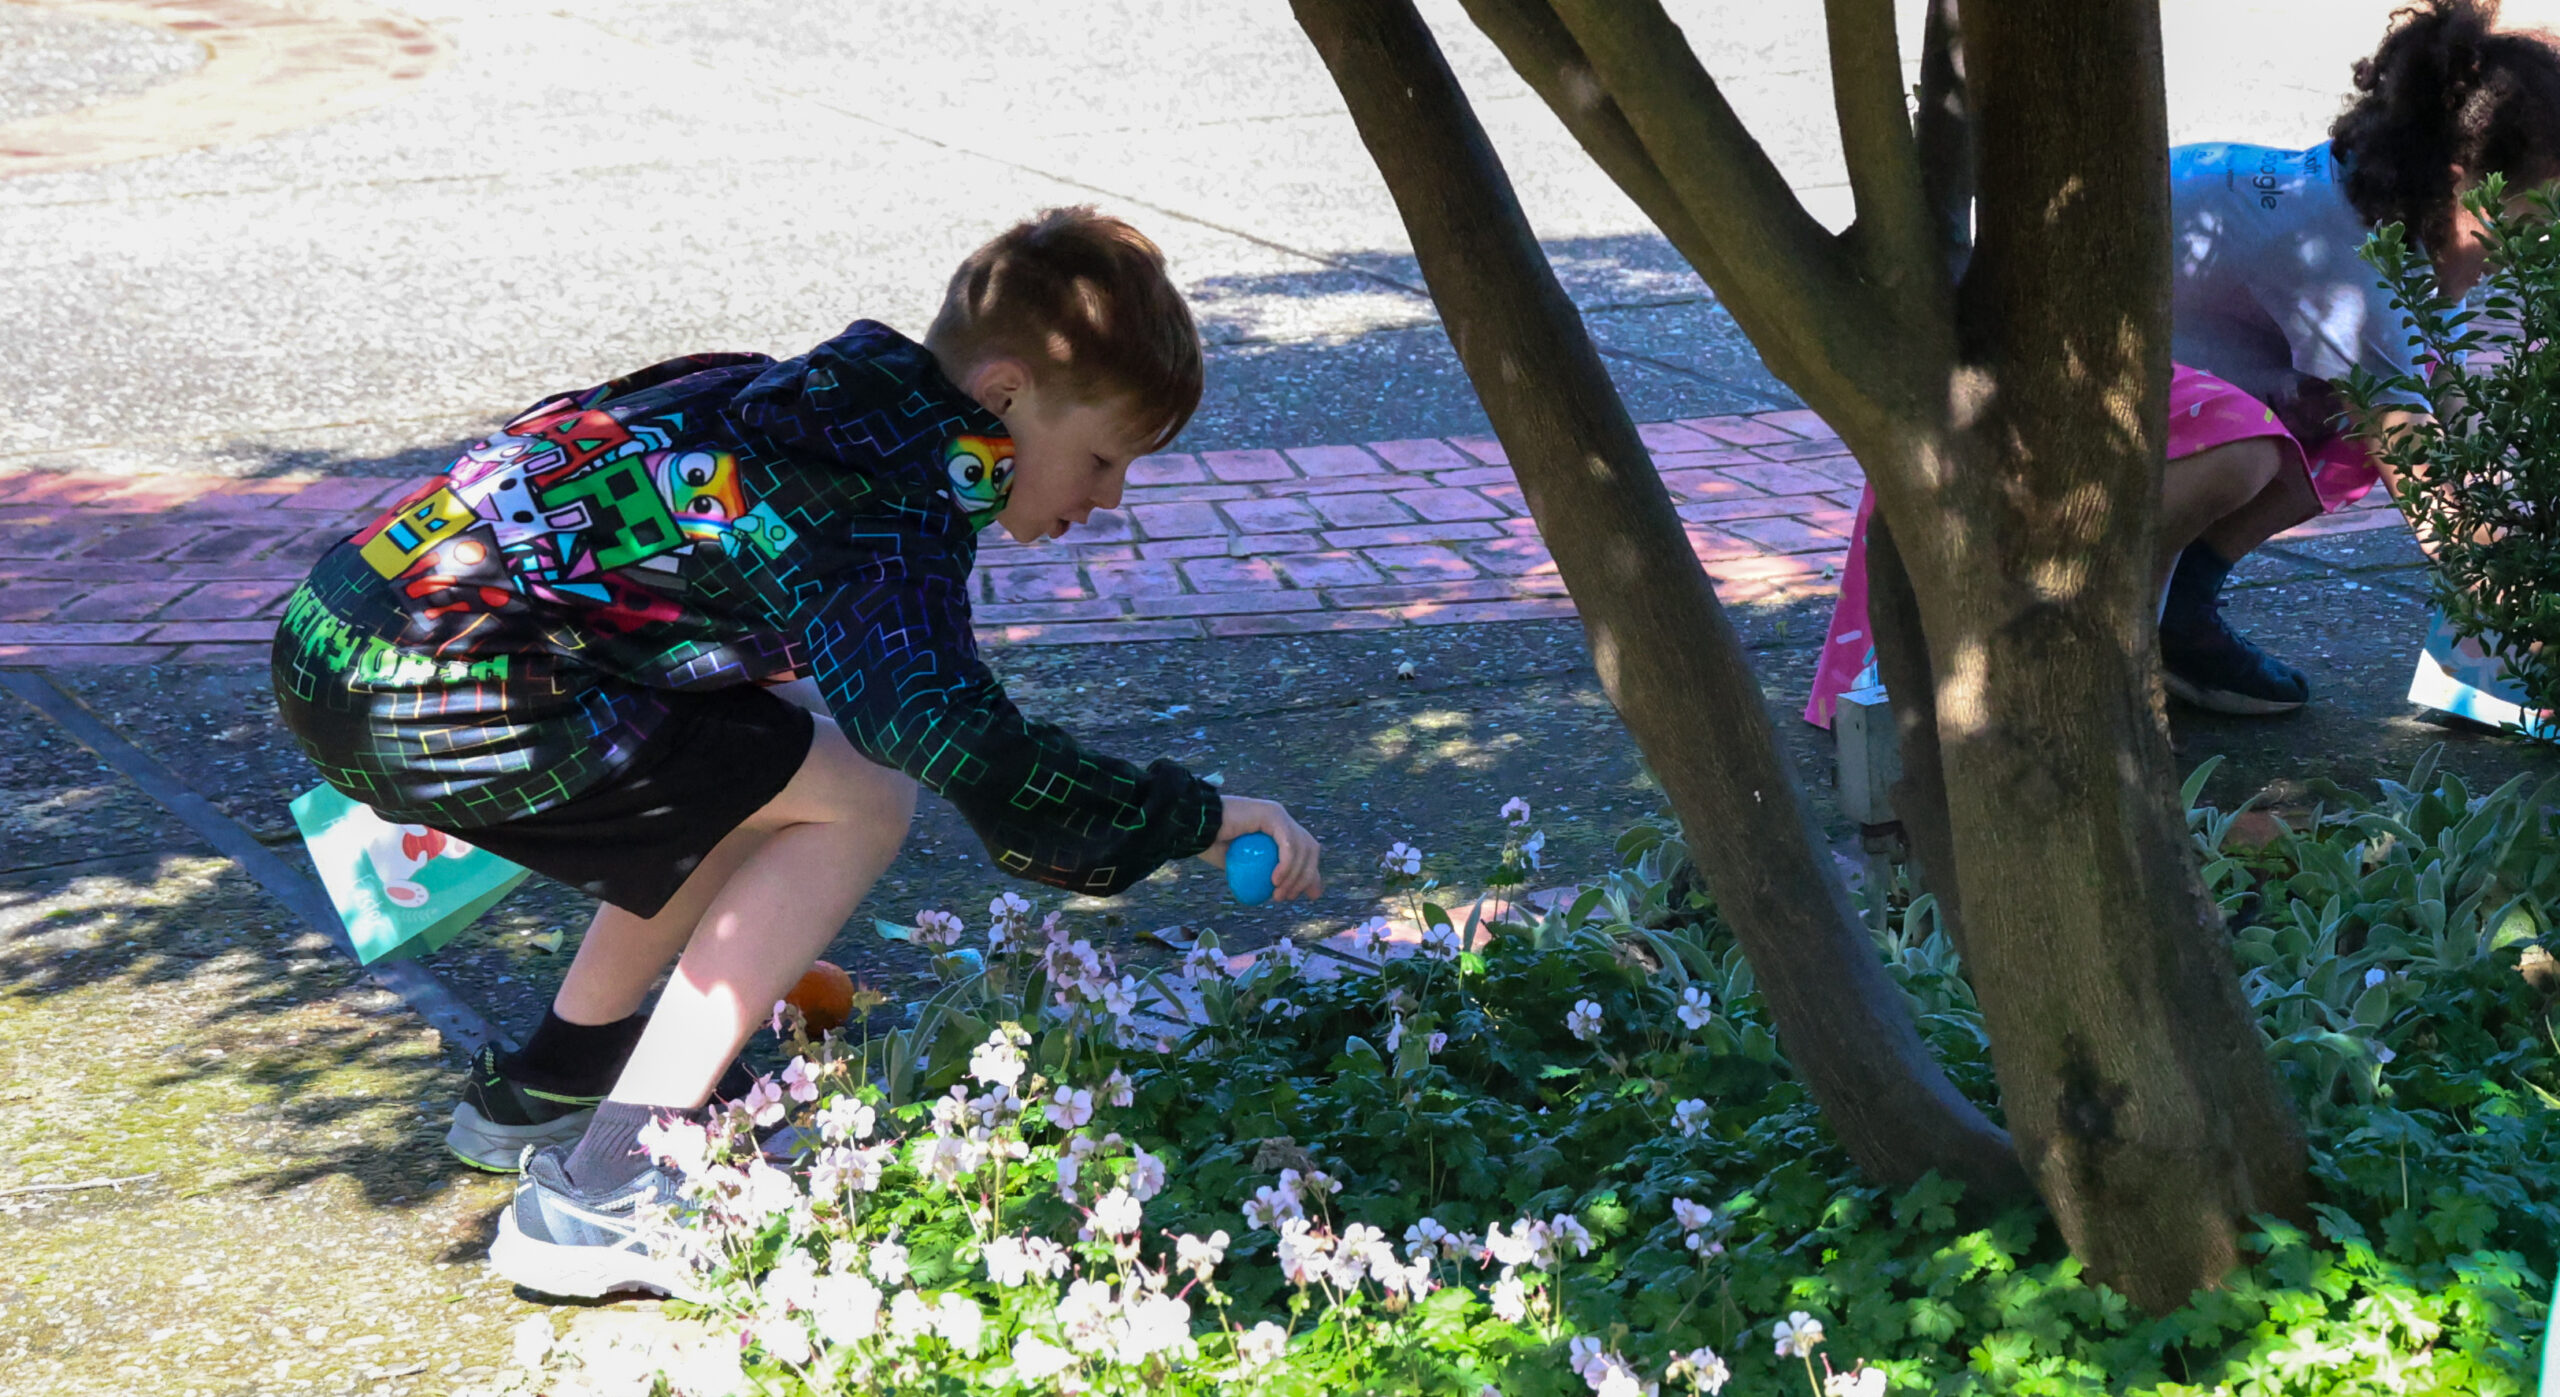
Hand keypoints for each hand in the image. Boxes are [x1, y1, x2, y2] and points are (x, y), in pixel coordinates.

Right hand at [1199, 794, 1323, 900]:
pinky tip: (1275, 880)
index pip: (1305, 851)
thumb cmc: (1210, 845)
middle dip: (1307, 876)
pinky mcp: (1272, 814)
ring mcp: (1278, 814)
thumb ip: (1262, 875)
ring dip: (1296, 876)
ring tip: (1279, 895)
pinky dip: (1286, 865)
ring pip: (1302, 848)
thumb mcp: (1243, 867)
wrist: (1193, 827)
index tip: (1309, 896)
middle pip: (1309, 849)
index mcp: (1278, 828)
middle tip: (1289, 897)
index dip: (1312, 874)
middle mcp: (1282, 819)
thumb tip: (1279, 893)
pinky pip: (1288, 844)